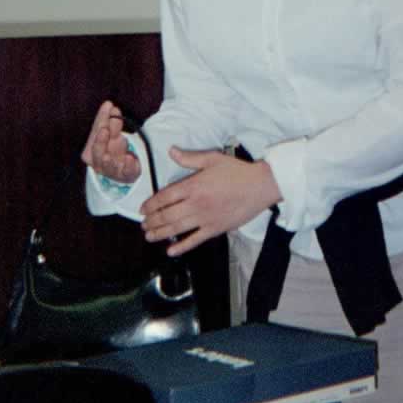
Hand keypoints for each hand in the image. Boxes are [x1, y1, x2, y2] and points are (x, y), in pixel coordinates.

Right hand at [81, 100, 141, 183]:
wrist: (121, 169)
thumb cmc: (110, 147)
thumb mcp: (108, 133)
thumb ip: (106, 120)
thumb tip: (108, 104)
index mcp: (90, 152)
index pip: (94, 135)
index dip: (101, 121)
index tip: (108, 108)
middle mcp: (99, 163)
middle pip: (99, 151)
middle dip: (102, 140)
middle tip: (107, 127)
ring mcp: (112, 170)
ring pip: (110, 162)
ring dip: (114, 151)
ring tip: (119, 141)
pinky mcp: (125, 174)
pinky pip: (125, 171)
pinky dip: (127, 165)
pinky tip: (130, 157)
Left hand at [142, 148, 280, 256]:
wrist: (260, 186)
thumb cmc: (237, 172)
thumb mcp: (212, 159)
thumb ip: (189, 158)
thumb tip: (171, 152)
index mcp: (193, 186)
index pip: (165, 197)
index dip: (151, 204)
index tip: (143, 209)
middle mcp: (195, 204)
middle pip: (167, 215)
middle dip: (151, 221)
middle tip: (144, 224)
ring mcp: (204, 219)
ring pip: (176, 229)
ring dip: (160, 234)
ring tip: (150, 236)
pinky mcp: (215, 229)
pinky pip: (194, 240)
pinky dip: (181, 247)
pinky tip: (170, 251)